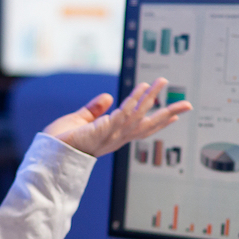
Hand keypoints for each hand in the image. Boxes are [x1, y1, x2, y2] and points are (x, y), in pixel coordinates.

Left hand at [44, 78, 191, 156]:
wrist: (49, 157)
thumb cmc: (61, 143)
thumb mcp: (80, 121)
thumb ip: (94, 110)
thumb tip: (108, 97)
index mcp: (114, 138)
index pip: (142, 128)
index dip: (159, 122)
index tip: (175, 115)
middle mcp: (118, 139)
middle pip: (149, 125)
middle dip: (169, 114)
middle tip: (188, 104)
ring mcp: (113, 135)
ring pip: (140, 115)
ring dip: (153, 97)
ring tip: (163, 81)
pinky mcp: (105, 130)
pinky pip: (125, 112)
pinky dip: (136, 99)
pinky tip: (143, 87)